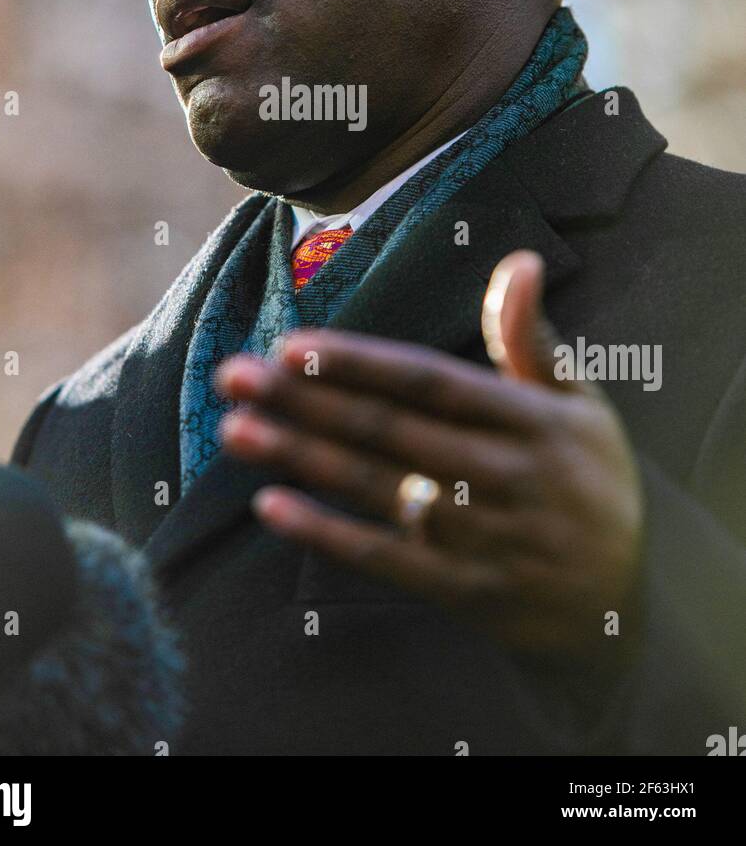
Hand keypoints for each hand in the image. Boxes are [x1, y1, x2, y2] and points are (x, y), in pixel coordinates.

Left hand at [215, 251, 643, 654]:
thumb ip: (533, 337)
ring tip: (236, 429)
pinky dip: (326, 534)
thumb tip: (520, 261)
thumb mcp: (581, 403)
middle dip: (305, 400)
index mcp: (529, 420)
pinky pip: (383, 559)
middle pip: (387, 430)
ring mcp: (480, 538)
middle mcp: (502, 475)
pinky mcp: (460, 591)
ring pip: (375, 489)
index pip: (428, 382)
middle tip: (234, 375)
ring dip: (301, 457)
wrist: (626, 600)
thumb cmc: (589, 479)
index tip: (292, 344)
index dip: (358, 363)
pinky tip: (272, 506)